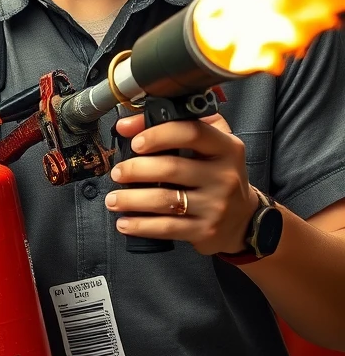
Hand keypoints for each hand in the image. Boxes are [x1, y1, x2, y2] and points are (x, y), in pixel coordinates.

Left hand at [107, 113, 256, 255]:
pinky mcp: (206, 230)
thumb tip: (125, 126)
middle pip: (171, 168)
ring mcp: (216, 205)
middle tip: (117, 172)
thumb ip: (171, 124)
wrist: (242, 218)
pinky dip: (140, 225)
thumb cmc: (215, 173)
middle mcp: (224, 176)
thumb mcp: (205, 143)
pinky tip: (124, 222)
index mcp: (226, 147)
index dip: (159, 134)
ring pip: (164, 200)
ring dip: (130, 200)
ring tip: (112, 199)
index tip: (135, 142)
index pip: (192, 132)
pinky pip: (166, 227)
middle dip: (135, 170)